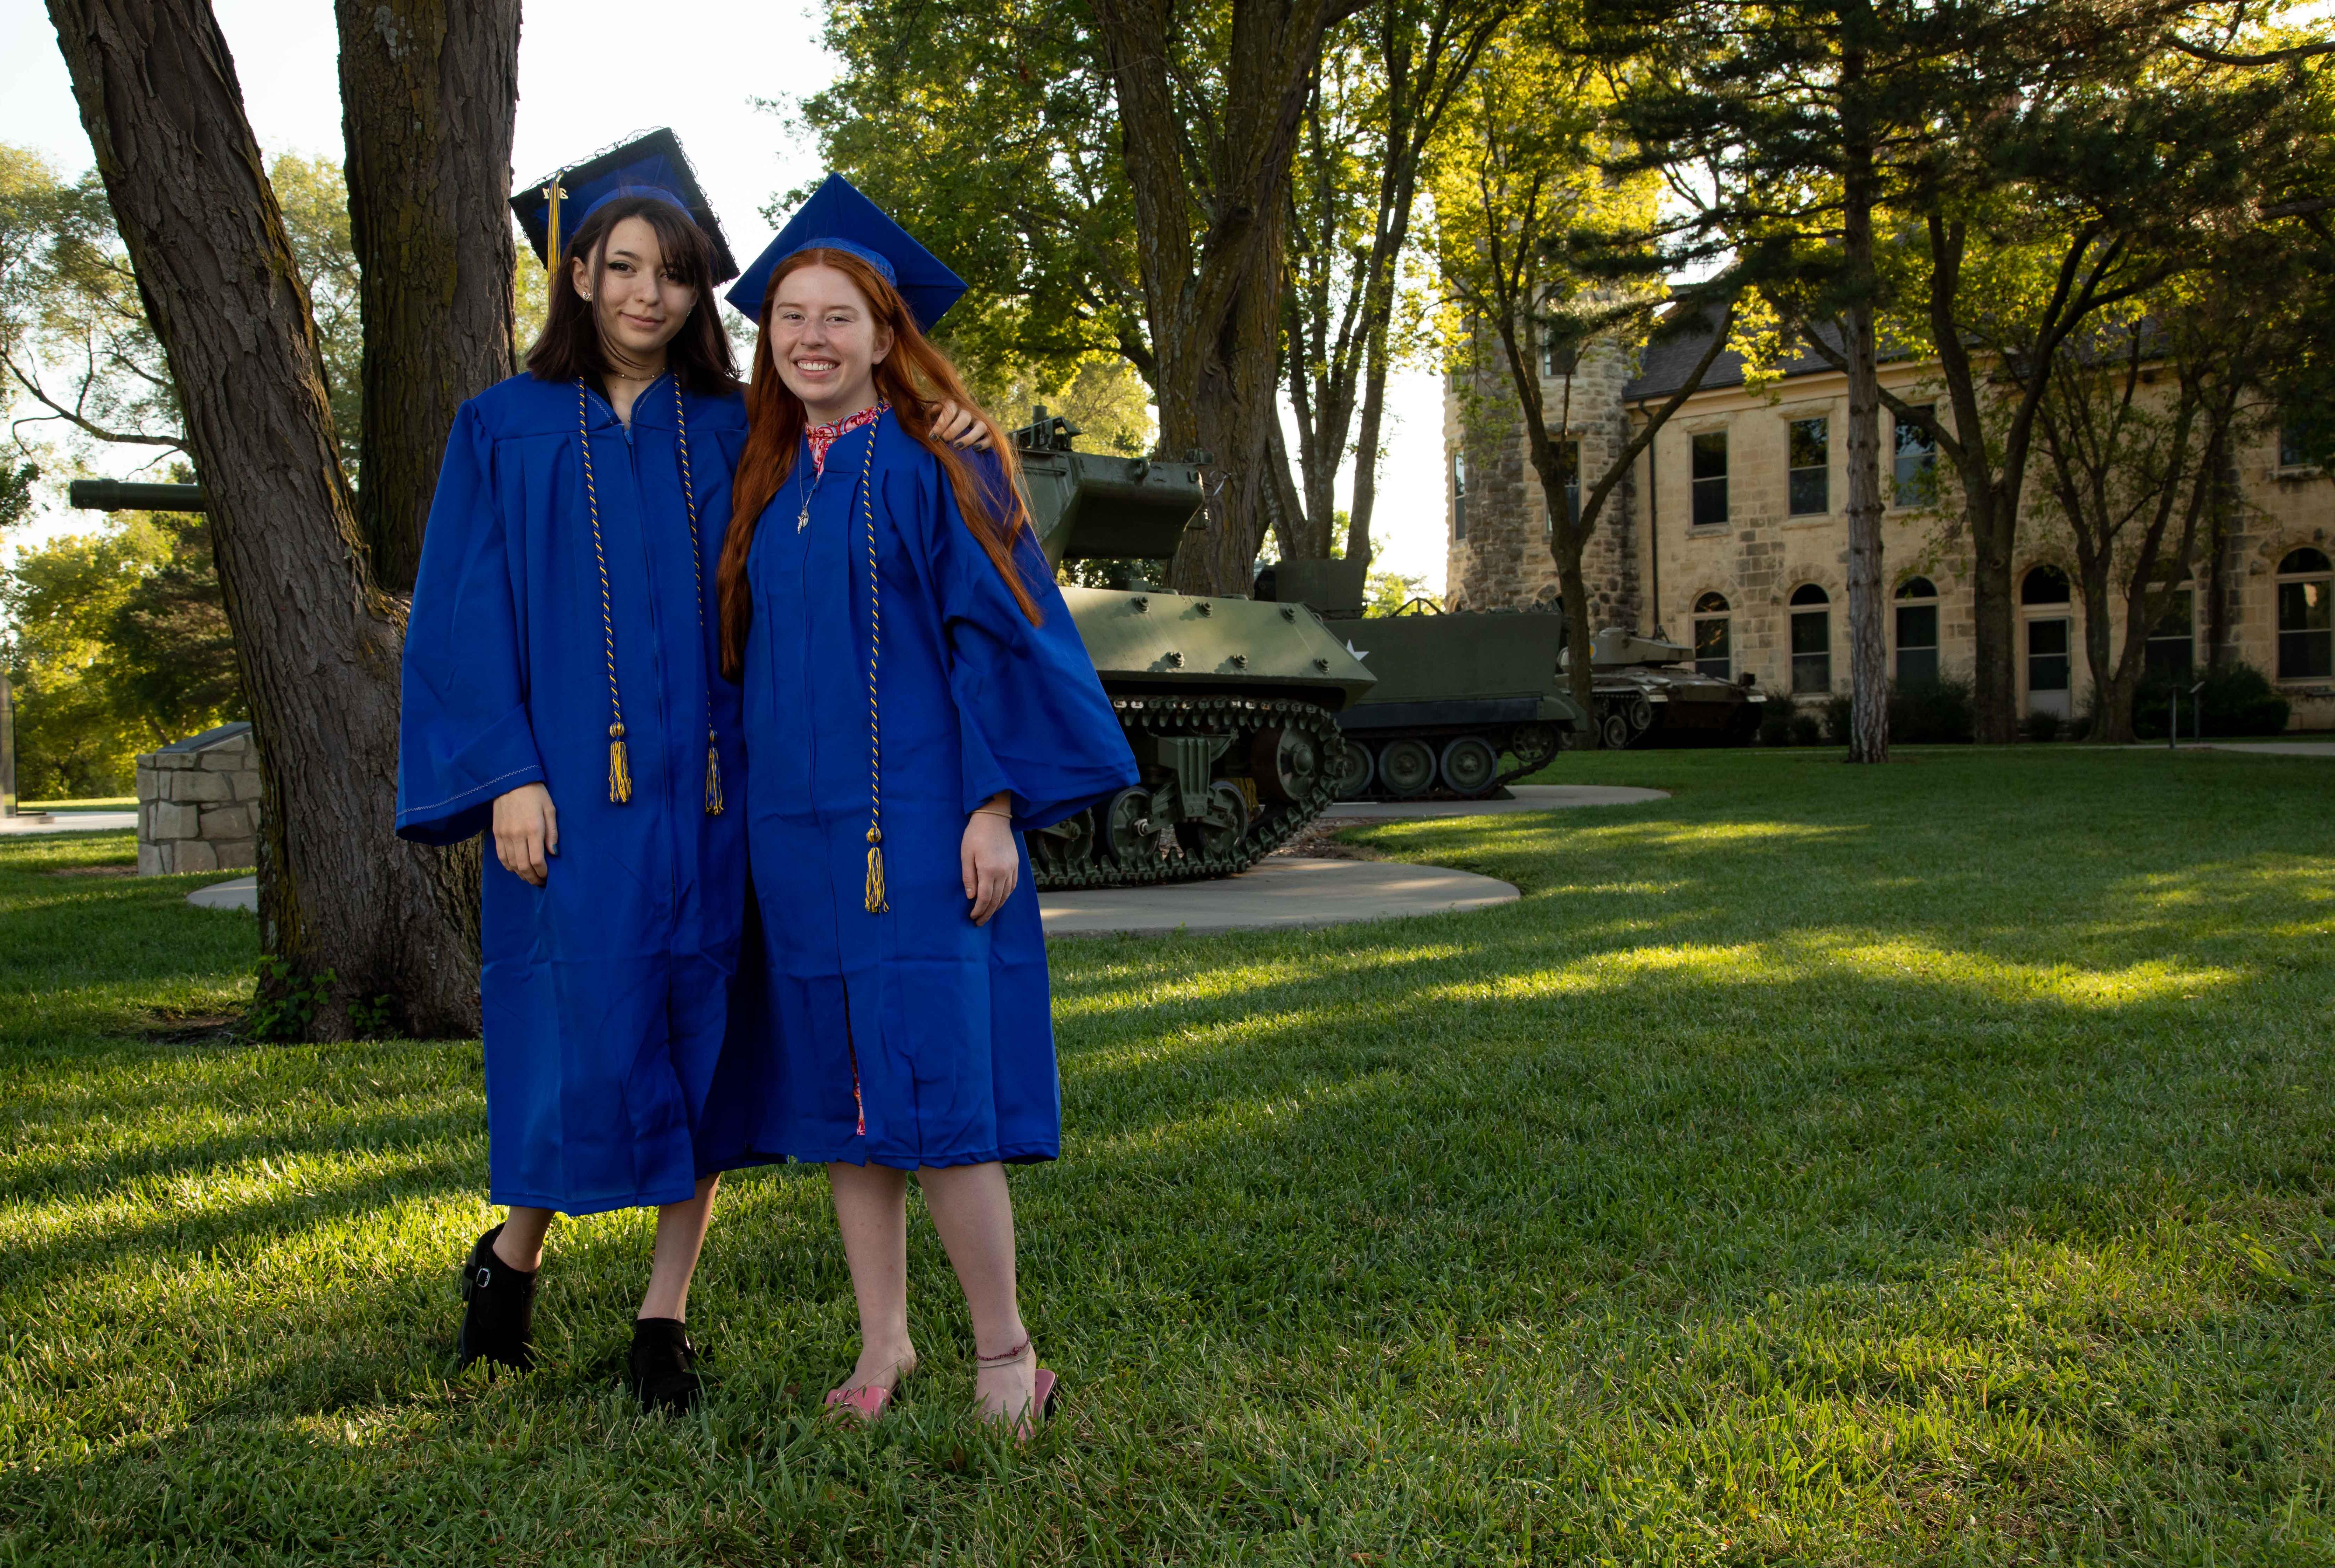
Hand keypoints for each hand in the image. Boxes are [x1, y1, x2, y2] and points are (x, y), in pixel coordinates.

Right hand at [492, 783, 556, 886]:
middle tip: (539, 882)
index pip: (536, 860)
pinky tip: (516, 868)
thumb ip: (552, 833)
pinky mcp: (496, 833)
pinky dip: (509, 866)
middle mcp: (517, 834)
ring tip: (529, 877)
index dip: (542, 872)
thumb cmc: (535, 794)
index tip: (547, 876)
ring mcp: (504, 834)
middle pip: (523, 866)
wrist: (511, 781)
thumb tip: (553, 853)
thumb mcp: (550, 809)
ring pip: (511, 864)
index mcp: (533, 829)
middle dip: (532, 878)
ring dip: (521, 874)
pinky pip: (501, 856)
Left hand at [932, 400, 991, 450]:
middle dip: (953, 430)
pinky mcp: (987, 432)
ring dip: (969, 437)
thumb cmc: (941, 420)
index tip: (932, 437)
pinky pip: (989, 437)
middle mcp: (968, 411)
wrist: (956, 422)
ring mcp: (979, 421)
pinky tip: (974, 449)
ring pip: (980, 427)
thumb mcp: (934, 413)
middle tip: (944, 440)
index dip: (940, 423)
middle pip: (964, 418)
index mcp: (954, 405)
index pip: (949, 410)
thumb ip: (932, 412)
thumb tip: (931, 412)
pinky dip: (983, 443)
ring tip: (957, 447)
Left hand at [961, 796, 1017, 924]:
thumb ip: (968, 877)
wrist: (993, 817)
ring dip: (998, 907)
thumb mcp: (966, 855)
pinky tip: (1001, 899)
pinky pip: (1013, 885)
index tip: (972, 917)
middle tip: (979, 922)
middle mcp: (1003, 872)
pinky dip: (1007, 895)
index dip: (979, 910)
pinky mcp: (1016, 864)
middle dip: (987, 913)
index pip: (985, 898)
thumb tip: (971, 897)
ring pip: (1006, 894)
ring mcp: (1011, 868)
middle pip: (997, 900)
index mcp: (989, 870)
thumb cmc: (975, 834)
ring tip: (989, 914)